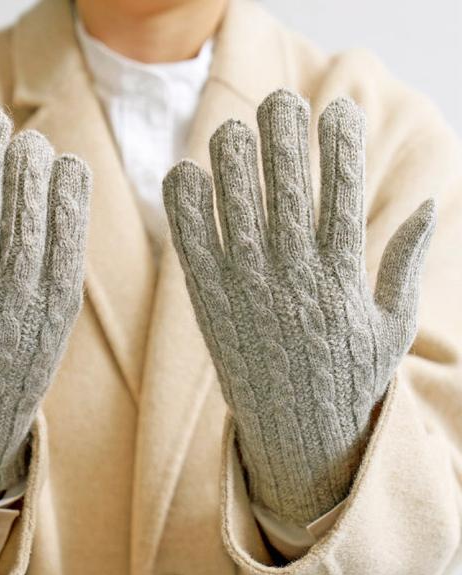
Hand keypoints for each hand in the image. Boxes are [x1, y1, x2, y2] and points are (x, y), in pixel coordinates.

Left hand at [163, 89, 435, 523]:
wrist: (294, 434)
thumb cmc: (346, 377)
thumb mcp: (390, 326)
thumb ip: (404, 264)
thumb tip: (429, 205)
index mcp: (341, 273)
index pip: (343, 184)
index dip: (340, 136)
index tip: (337, 107)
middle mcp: (292, 272)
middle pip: (283, 178)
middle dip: (280, 127)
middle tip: (277, 102)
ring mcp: (245, 285)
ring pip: (231, 198)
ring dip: (229, 152)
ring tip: (231, 132)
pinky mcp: (207, 302)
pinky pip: (188, 239)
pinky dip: (182, 201)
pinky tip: (184, 173)